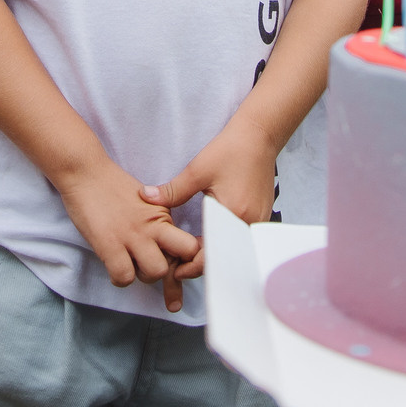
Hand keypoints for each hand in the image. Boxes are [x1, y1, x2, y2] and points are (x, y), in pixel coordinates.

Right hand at [59, 157, 201, 312]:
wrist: (86, 172)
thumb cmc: (112, 186)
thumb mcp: (146, 199)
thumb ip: (157, 220)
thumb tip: (165, 244)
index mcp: (163, 214)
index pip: (190, 246)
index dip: (184, 259)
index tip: (174, 264)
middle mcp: (152, 225)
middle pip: (180, 260)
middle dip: (169, 270)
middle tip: (152, 266)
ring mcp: (132, 236)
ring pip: (156, 272)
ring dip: (143, 275)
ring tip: (131, 265)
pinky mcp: (110, 245)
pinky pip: (124, 277)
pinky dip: (119, 278)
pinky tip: (114, 267)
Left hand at [139, 124, 280, 308]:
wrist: (259, 136)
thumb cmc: (230, 151)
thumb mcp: (197, 171)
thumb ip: (172, 190)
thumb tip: (145, 197)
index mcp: (234, 215)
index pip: (212, 254)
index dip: (191, 266)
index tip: (175, 270)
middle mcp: (250, 223)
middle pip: (223, 256)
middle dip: (200, 264)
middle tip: (178, 267)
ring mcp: (258, 221)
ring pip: (231, 249)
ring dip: (212, 253)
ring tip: (189, 255)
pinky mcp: (260, 216)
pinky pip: (239, 238)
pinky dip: (223, 242)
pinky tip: (208, 239)